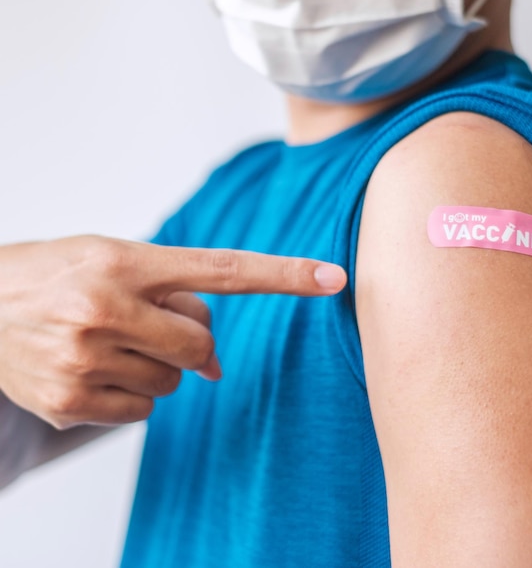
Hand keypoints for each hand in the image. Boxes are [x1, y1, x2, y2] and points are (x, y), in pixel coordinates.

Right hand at [0, 236, 345, 428]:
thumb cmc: (56, 275)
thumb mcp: (114, 261)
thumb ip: (175, 298)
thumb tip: (215, 364)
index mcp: (124, 262)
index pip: (224, 270)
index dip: (285, 274)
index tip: (334, 277)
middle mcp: (105, 308)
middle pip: (203, 344)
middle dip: (190, 340)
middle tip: (149, 323)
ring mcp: (85, 360)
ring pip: (175, 382)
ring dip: (157, 365)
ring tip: (110, 341)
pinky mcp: (70, 403)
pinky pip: (143, 410)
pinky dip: (132, 392)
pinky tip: (93, 368)